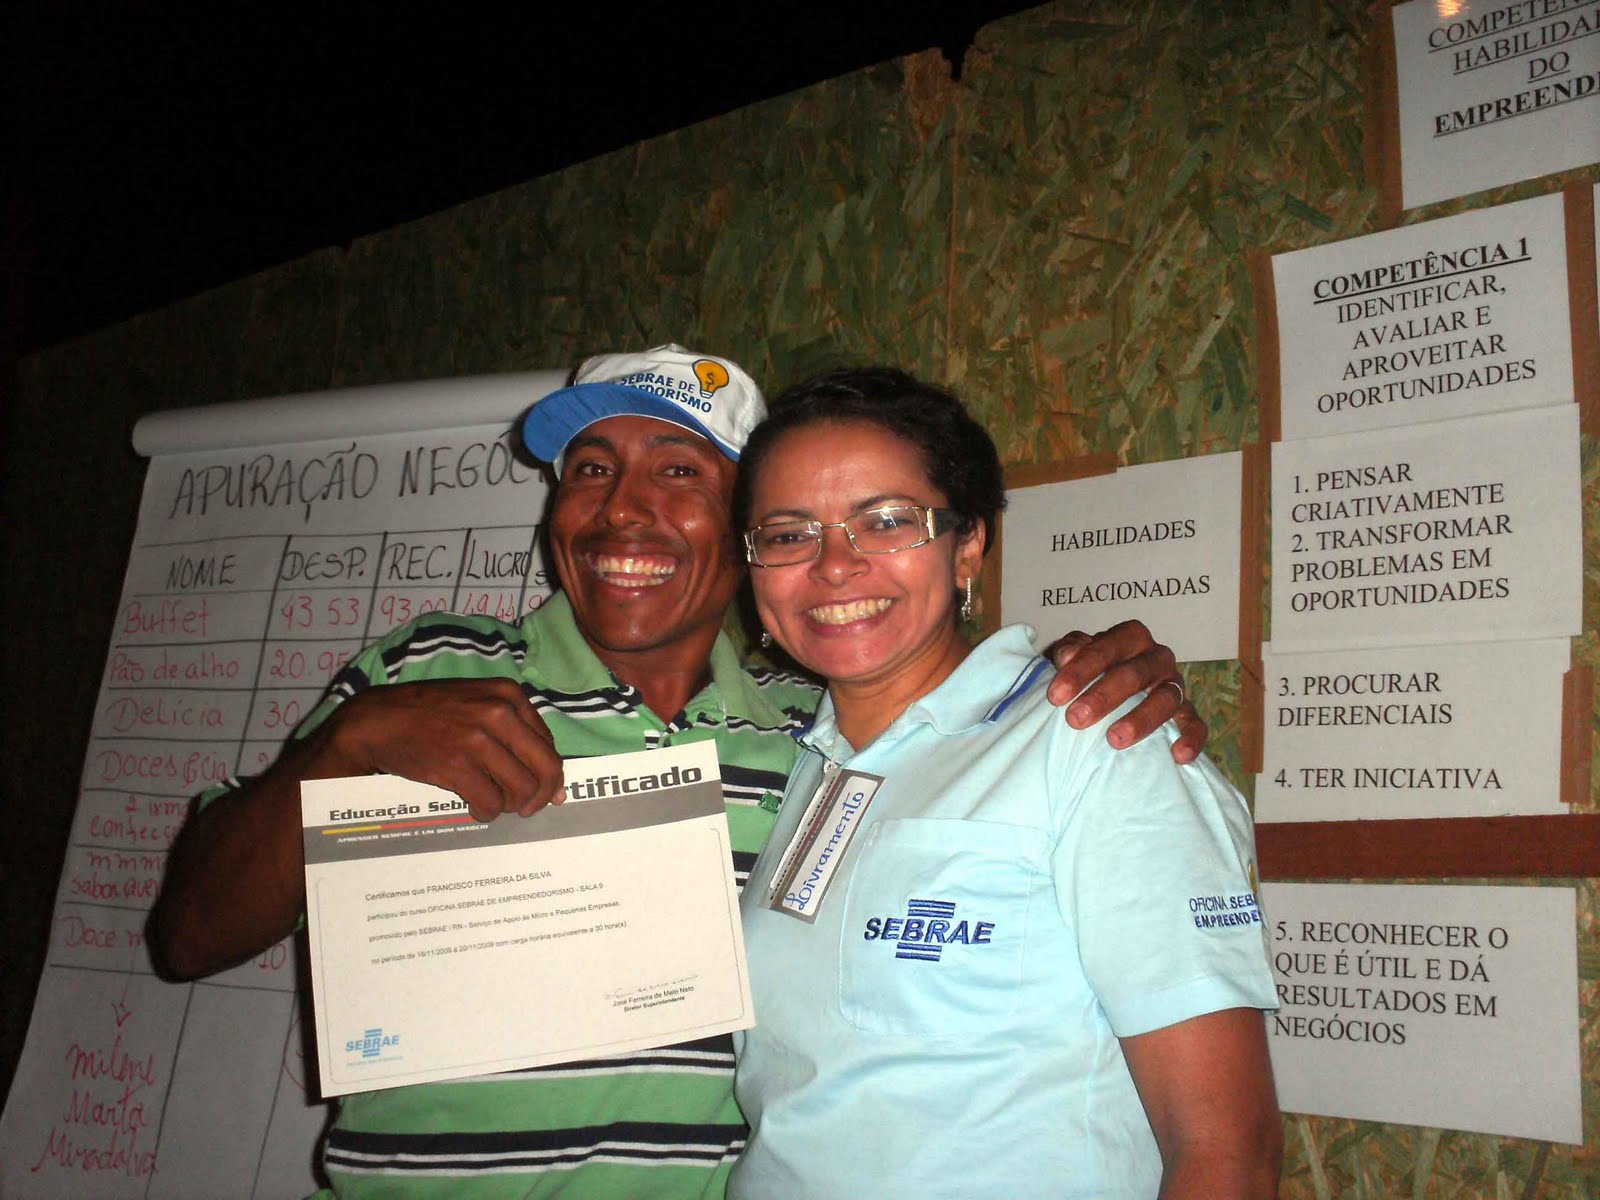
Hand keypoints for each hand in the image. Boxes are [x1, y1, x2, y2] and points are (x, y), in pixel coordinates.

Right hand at [312, 679, 564, 820]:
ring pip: (520, 789)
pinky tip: (475, 807)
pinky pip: (490, 802)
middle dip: (539, 795)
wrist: (380, 720)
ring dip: (510, 805)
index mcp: (509, 695)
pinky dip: (487, 812)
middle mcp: (499, 713)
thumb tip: (553, 784)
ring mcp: (478, 739)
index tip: (546, 792)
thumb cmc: (431, 712)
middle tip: (525, 808)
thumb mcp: (479, 702)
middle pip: (544, 768)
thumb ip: (516, 733)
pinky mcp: (456, 764)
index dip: (550, 775)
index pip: (549, 744)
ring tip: (493, 803)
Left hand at [1043, 620, 1207, 762]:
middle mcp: (1157, 657)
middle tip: (1075, 719)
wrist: (1115, 685)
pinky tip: (1177, 755)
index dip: (1080, 671)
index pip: (1107, 648)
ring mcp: (1175, 683)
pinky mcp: (1188, 710)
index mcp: (1130, 637)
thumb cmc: (1092, 668)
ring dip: (1141, 719)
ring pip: (1166, 698)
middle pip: (1134, 674)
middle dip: (1103, 697)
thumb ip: (1070, 650)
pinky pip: (1196, 723)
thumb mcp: (1076, 653)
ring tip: (1114, 739)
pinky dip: (1191, 738)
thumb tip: (1066, 656)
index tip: (1056, 696)